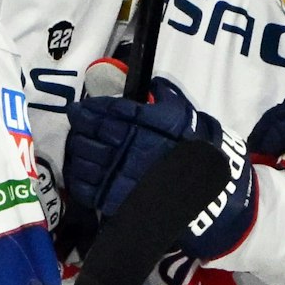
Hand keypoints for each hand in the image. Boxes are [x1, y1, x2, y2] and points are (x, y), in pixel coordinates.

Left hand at [64, 79, 255, 258]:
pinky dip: (78, 176)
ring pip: (84, 159)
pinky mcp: (116, 200)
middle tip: (76, 120)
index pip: (109, 112)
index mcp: (145, 127)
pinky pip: (86, 187)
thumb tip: (152, 85)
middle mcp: (129, 148)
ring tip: (76, 143)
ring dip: (76, 149)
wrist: (208, 195)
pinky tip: (79, 169)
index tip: (81, 107)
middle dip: (80, 125)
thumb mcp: (186, 117)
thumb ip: (166, 98)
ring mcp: (120, 176)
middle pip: (92, 133)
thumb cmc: (196, 152)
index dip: (91, 108)